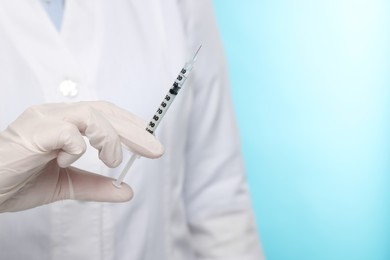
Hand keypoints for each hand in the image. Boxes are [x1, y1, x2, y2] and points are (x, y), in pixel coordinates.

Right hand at [0, 101, 163, 211]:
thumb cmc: (19, 181)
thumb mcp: (66, 185)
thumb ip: (95, 185)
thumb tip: (126, 191)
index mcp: (63, 121)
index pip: (104, 113)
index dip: (129, 123)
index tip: (149, 139)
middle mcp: (55, 113)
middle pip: (105, 111)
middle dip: (134, 131)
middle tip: (155, 149)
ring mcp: (43, 119)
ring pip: (91, 114)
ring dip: (110, 139)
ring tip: (112, 160)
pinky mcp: (34, 132)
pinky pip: (69, 132)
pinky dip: (78, 148)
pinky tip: (67, 162)